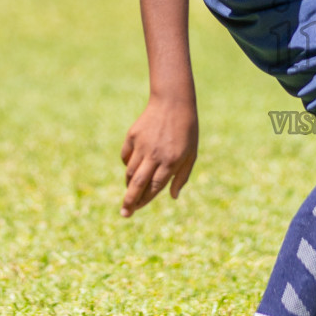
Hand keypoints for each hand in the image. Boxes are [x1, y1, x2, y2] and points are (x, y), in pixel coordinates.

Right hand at [119, 96, 198, 216]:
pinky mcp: (133, 136)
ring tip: (130, 192)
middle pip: (138, 184)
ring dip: (128, 185)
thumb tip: (173, 196)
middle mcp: (155, 155)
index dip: (145, 200)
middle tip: (124, 214)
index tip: (137, 209)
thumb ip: (182, 176)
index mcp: (171, 161)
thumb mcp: (191, 154)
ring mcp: (142, 145)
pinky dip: (127, 164)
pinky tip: (132, 167)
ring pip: (130, 171)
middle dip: (129, 201)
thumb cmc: (186, 131)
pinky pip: (126, 156)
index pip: (154, 188)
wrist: (173, 102)